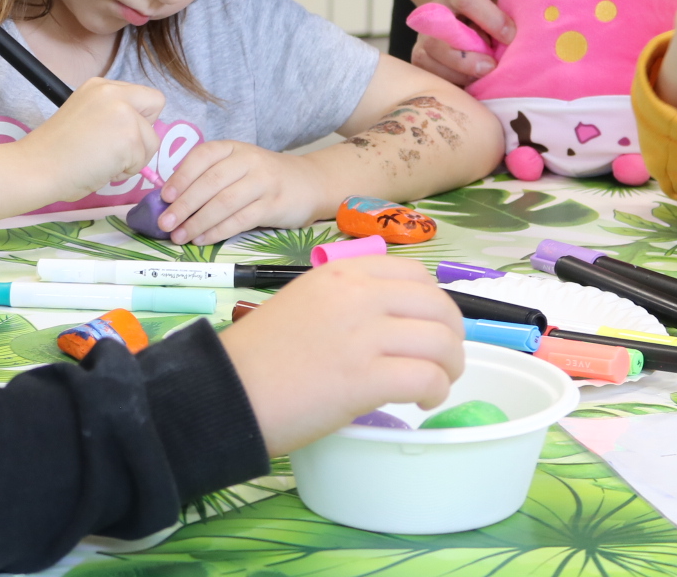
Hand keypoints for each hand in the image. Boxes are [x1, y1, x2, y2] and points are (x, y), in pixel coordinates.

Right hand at [19, 78, 163, 201]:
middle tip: (115, 147)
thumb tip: (137, 130)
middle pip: (156, 104)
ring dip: (133, 157)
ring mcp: (123, 112)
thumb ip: (111, 115)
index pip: (142, 95)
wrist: (36, 168)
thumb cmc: (55, 152)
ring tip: (101, 162)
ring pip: (152, 139)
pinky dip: (126, 171)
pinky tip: (101, 169)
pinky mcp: (130, 136)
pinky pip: (143, 160)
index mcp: (100, 86)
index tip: (115, 135)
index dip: (136, 117)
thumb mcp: (86, 116)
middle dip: (143, 130)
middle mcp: (113, 91)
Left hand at [158, 141, 326, 244]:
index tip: (164, 196)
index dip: (181, 176)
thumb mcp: (238, 165)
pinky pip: (241, 220)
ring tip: (180, 236)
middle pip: (211, 182)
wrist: (309, 182)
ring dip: (198, 222)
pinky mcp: (274, 205)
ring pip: (224, 203)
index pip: (203, 156)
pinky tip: (203, 240)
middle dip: (184, 204)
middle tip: (165, 223)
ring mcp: (263, 182)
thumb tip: (171, 201)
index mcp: (234, 148)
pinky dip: (218, 232)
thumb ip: (209, 177)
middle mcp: (249, 161)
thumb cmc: (263, 177)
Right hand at [219, 257, 463, 453]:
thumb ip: (348, 302)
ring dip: (449, 366)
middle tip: (444, 361)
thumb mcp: (305, 303)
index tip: (431, 328)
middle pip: (438, 306)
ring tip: (436, 383)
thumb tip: (391, 321)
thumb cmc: (260, 357)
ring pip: (441, 341)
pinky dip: (435, 391)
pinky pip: (427, 377)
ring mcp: (363, 334)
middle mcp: (358, 295)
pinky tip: (422, 401)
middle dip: (452, 336)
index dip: (434, 304)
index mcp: (342, 273)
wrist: (224, 391)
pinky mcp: (365, 377)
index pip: (416, 276)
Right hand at [409, 0, 512, 85]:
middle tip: (492, 67)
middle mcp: (431, 12)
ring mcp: (422, 37)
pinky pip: (430, 76)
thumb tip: (520, 36)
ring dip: (459, 74)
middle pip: (437, 38)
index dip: (490, 19)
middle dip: (466, 59)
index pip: (466, 0)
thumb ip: (507, 9)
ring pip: (430, 60)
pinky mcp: (420, 58)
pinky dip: (453, 83)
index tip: (511, 36)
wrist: (464, 8)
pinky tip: (471, 83)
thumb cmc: (489, 3)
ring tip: (483, 77)